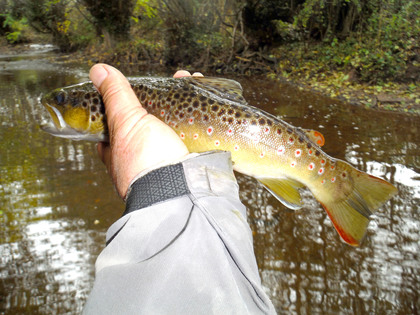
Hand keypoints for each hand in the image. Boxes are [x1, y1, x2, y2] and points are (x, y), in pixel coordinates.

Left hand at [90, 64, 189, 198]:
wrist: (180, 189)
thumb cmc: (145, 162)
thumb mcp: (126, 121)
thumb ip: (115, 96)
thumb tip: (98, 70)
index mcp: (119, 151)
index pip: (117, 122)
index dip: (126, 102)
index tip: (136, 88)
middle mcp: (143, 156)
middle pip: (151, 118)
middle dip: (163, 96)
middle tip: (175, 79)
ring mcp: (169, 157)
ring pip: (175, 122)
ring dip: (184, 99)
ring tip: (192, 80)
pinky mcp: (191, 157)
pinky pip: (195, 130)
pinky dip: (201, 111)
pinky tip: (206, 95)